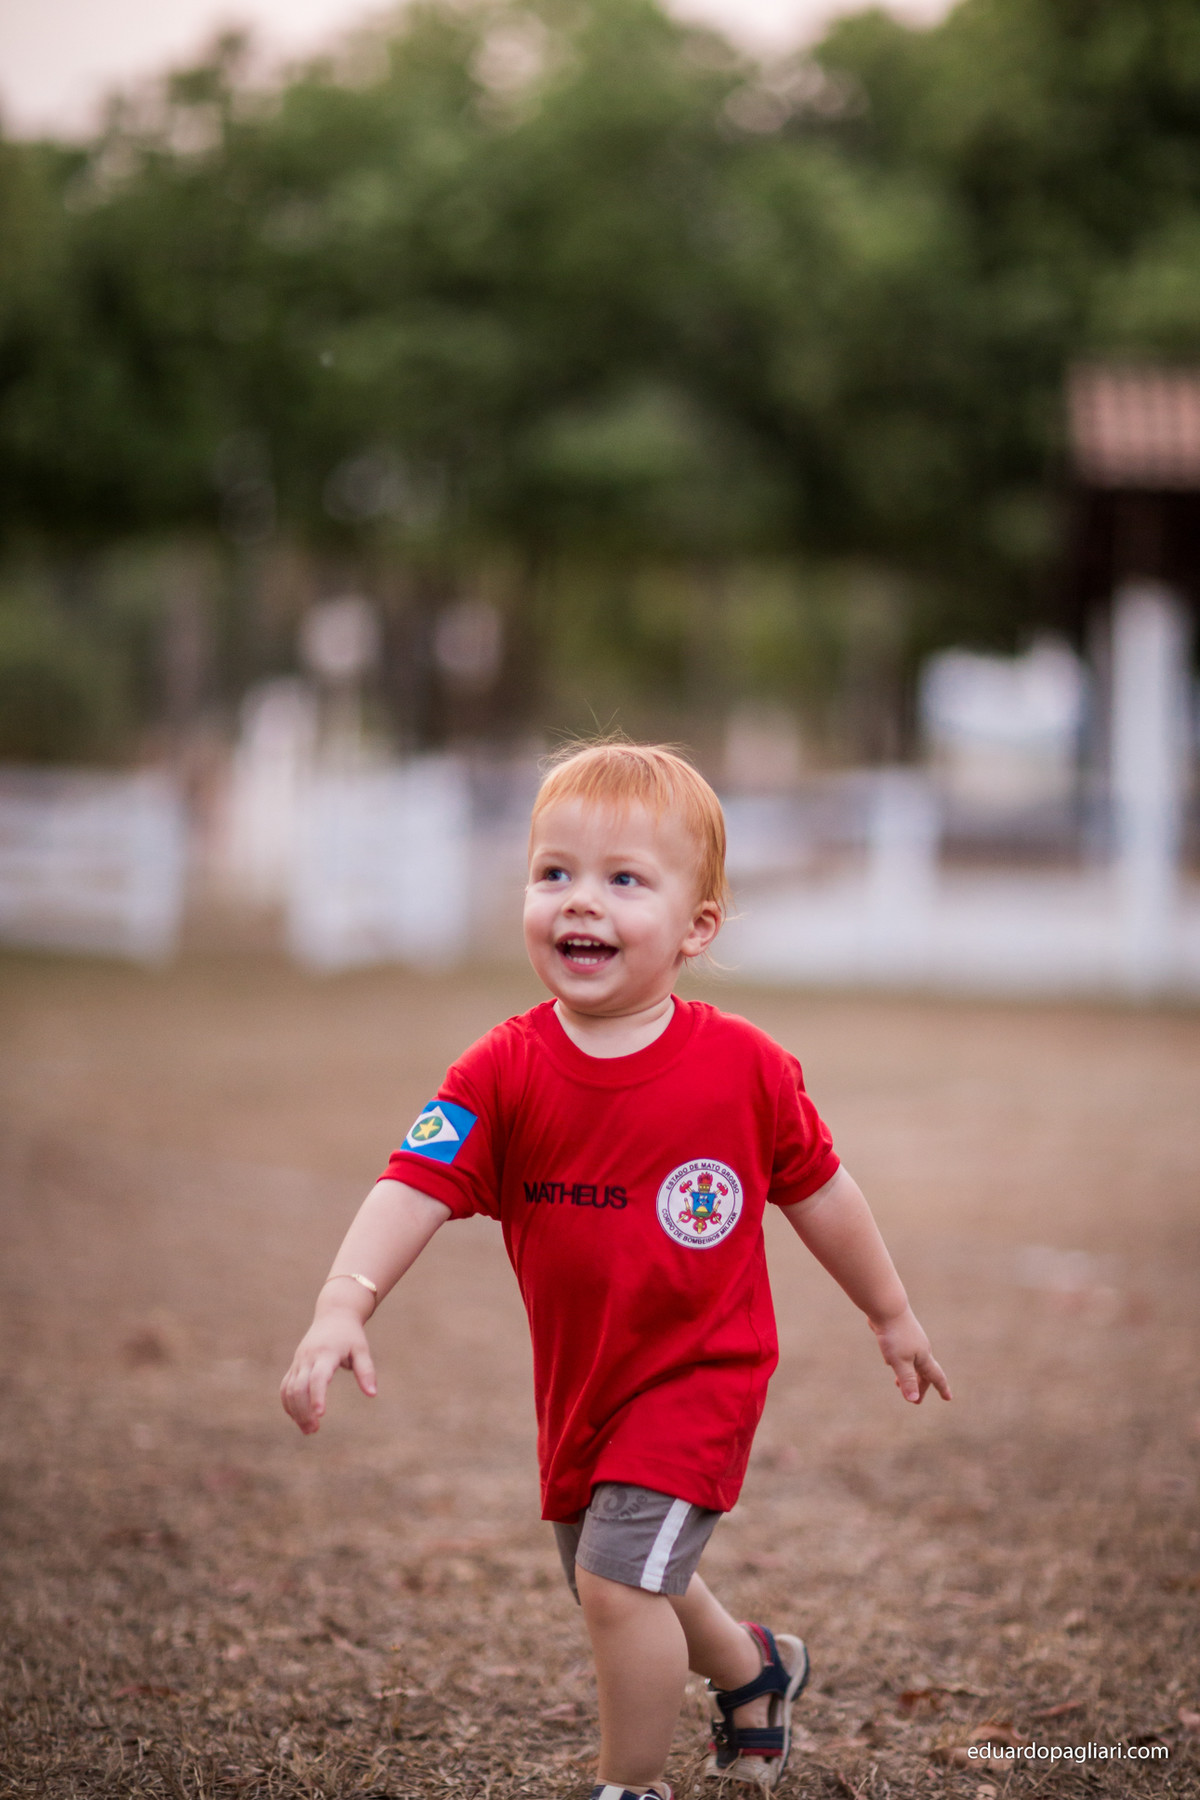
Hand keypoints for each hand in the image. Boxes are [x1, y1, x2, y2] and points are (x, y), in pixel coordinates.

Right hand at [280, 1306, 376, 1433]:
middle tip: (314, 1430)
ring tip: (309, 1430)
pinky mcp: (295, 1365)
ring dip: (295, 1411)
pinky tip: (298, 1418)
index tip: (320, 1415)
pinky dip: (288, 1403)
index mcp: (326, 1353)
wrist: (334, 1314)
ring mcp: (299, 1361)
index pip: (317, 1378)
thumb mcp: (362, 1349)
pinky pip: (286, 1386)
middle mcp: (309, 1358)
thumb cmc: (351, 1334)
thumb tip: (372, 1394)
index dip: (317, 1396)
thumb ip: (366, 1371)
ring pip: (289, 1389)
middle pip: (298, 1387)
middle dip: (303, 1410)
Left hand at [870, 1304, 950, 1404]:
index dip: (942, 1388)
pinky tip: (889, 1361)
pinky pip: (901, 1352)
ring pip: (911, 1362)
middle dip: (920, 1386)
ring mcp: (910, 1340)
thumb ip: (907, 1380)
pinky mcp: (898, 1334)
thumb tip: (913, 1400)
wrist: (887, 1307)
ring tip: (897, 1384)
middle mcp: (920, 1349)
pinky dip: (899, 1361)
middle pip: (923, 1372)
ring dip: (907, 1375)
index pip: (936, 1377)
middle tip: (916, 1401)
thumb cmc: (895, 1335)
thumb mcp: (900, 1361)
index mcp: (924, 1357)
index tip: (948, 1398)